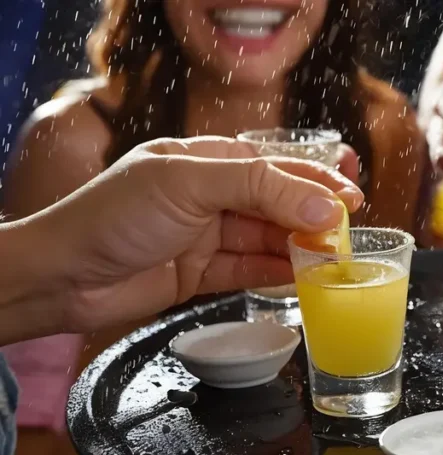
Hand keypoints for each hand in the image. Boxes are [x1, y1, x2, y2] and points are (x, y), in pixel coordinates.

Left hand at [17, 136, 361, 333]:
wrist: (63, 277)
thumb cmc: (113, 216)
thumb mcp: (189, 184)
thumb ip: (259, 189)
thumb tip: (321, 207)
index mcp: (204, 160)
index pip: (274, 167)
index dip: (315, 182)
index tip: (351, 199)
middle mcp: (208, 196)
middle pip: (276, 204)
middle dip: (314, 218)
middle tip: (348, 236)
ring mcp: (205, 236)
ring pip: (267, 240)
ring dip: (301, 249)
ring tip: (334, 261)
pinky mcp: (200, 275)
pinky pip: (250, 271)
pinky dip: (277, 274)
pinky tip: (303, 278)